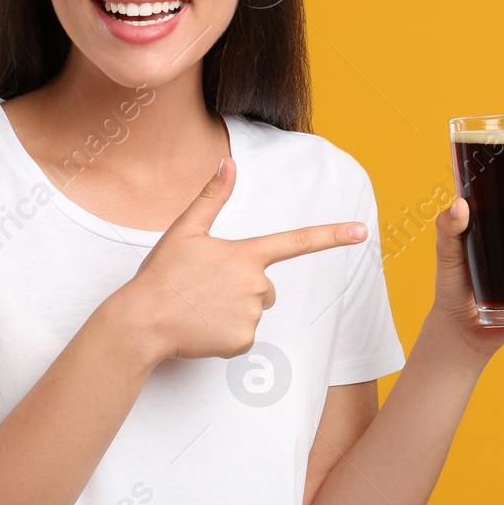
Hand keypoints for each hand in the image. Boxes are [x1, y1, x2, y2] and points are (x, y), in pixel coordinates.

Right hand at [115, 157, 367, 364]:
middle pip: (266, 287)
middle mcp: (257, 284)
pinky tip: (202, 329)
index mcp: (246, 254)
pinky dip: (225, 336)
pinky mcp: (243, 341)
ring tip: (200, 309)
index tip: (362, 231)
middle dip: (242, 289)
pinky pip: (243, 337)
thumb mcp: (185, 231)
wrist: (141, 321)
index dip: (333, 235)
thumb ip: (211, 198)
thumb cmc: (162, 275)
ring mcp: (251, 314)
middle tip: (206, 290)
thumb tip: (228, 163)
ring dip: (232, 312)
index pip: (298, 241)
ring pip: (254, 312)